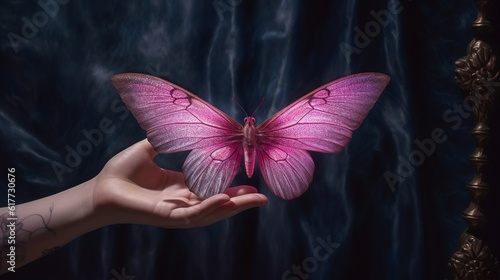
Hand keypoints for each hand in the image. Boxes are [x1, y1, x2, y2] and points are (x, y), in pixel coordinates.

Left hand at [91, 139, 267, 227]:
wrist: (100, 189)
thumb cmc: (120, 172)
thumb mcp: (148, 149)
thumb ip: (165, 139)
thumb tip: (179, 121)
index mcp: (181, 187)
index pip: (213, 189)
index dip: (232, 187)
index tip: (250, 180)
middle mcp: (183, 201)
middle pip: (219, 203)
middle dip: (241, 201)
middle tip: (263, 197)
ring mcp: (178, 211)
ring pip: (213, 211)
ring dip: (235, 207)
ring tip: (257, 200)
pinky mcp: (168, 216)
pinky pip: (194, 213)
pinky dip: (210, 207)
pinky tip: (225, 198)